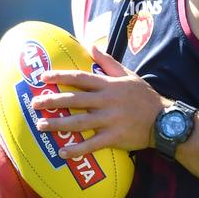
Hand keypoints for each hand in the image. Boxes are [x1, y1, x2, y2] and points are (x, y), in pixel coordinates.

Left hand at [32, 46, 169, 158]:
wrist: (163, 119)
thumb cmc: (144, 96)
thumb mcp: (128, 75)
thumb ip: (108, 62)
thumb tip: (91, 45)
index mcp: (109, 85)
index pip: (81, 78)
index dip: (61, 76)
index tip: (43, 77)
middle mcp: (107, 101)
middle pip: (75, 100)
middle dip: (53, 101)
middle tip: (34, 103)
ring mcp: (111, 119)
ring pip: (80, 122)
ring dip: (59, 124)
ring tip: (41, 125)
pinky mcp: (115, 136)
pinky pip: (92, 144)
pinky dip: (77, 149)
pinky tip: (63, 152)